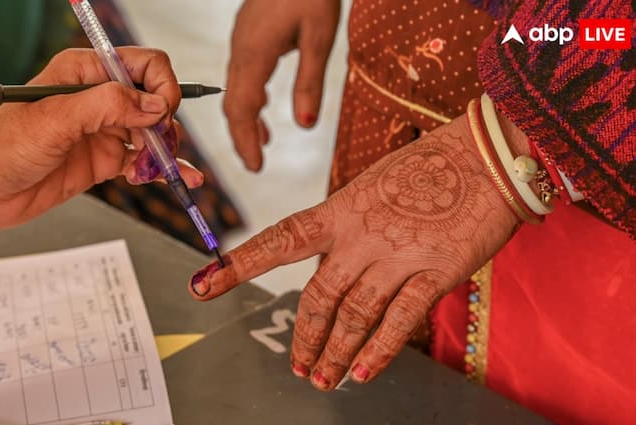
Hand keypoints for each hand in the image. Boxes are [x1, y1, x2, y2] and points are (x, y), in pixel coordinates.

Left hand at [0, 47, 202, 230]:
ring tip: (157, 170)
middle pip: (155, 99)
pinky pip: (145, 160)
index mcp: (84, 72)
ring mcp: (104, 129)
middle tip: (158, 148)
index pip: (142, 65)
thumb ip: (108, 106)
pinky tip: (179, 179)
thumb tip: (155, 104)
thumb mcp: (54, 121)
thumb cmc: (2, 149)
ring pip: (155, 132)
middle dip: (165, 123)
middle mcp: (98, 97)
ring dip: (166, 150)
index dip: (161, 87)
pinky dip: (162, 169)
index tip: (162, 114)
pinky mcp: (106, 159)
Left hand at [188, 113, 522, 389]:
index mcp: (340, 209)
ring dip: (333, 352)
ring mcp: (396, 254)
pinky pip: (400, 318)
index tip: (203, 284)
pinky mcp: (434, 271)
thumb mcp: (373, 183)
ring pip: (353, 314)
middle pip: (317, 295)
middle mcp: (360, 235)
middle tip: (296, 365)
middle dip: (303, 335)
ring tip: (322, 378)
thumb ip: (348, 221)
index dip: (238, 265)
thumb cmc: (432, 165)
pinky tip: (362, 371)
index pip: (278, 240)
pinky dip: (379, 349)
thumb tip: (331, 253)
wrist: (489, 154)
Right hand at [224, 0, 340, 170]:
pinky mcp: (249, 35)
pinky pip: (241, 75)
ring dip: (246, 119)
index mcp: (255, 54)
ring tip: (261, 144)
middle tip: (255, 164)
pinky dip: (249, 99)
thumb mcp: (320, 38)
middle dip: (242, 136)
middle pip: (233, 104)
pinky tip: (262, 107)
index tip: (256, 167)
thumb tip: (304, 126)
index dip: (246, 141)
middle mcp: (241, 50)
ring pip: (235, 90)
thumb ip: (310, 82)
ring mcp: (242, 41)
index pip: (242, 110)